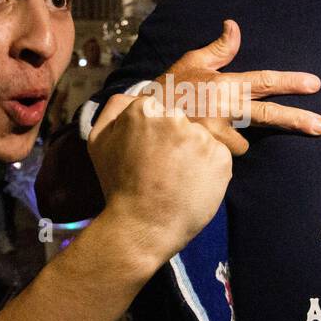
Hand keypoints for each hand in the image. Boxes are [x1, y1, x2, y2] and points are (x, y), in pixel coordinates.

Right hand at [87, 92, 231, 262]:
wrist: (142, 226)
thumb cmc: (119, 186)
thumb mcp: (99, 142)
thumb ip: (113, 110)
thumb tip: (132, 95)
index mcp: (144, 108)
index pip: (162, 110)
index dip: (158, 135)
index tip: (151, 155)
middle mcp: (173, 116)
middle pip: (183, 122)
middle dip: (178, 142)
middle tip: (166, 169)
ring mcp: (199, 135)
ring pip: (202, 139)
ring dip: (195, 156)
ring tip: (178, 180)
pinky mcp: (220, 155)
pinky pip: (219, 156)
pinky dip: (210, 170)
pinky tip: (192, 186)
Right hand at [148, 20, 320, 153]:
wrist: (138, 123)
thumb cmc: (165, 92)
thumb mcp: (189, 64)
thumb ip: (217, 50)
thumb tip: (234, 25)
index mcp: (221, 84)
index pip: (262, 81)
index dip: (290, 82)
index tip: (315, 84)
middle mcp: (223, 109)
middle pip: (267, 115)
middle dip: (297, 120)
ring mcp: (215, 135)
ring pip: (242, 144)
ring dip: (233, 142)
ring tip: (209, 138)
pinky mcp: (208, 156)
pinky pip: (223, 159)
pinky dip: (217, 156)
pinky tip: (199, 153)